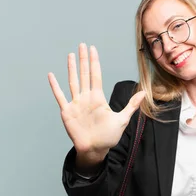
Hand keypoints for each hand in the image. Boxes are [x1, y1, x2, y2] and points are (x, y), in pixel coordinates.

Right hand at [48, 43, 145, 166]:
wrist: (95, 150)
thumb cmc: (108, 137)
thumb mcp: (122, 120)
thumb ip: (131, 105)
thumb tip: (144, 93)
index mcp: (98, 98)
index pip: (96, 75)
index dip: (94, 62)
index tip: (93, 49)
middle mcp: (86, 98)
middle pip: (84, 74)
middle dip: (84, 60)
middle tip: (82, 45)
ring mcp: (76, 104)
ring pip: (73, 82)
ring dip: (71, 69)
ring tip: (71, 55)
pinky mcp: (67, 112)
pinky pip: (60, 97)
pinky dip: (55, 86)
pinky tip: (51, 75)